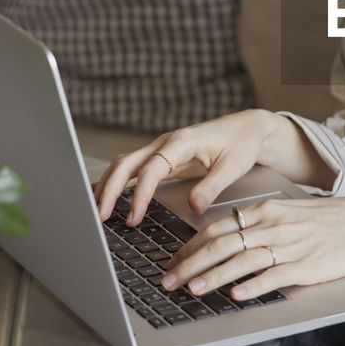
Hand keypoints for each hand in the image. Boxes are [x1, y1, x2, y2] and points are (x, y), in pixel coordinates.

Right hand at [93, 109, 308, 224]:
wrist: (247, 128)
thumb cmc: (241, 143)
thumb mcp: (233, 166)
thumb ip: (212, 187)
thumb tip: (194, 207)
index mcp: (181, 142)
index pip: (151, 169)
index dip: (139, 194)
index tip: (133, 216)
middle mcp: (166, 143)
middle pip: (126, 163)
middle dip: (109, 189)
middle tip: (99, 216)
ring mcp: (161, 149)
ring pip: (125, 164)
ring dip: (108, 186)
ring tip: (97, 212)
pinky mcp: (162, 158)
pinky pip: (134, 169)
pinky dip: (118, 182)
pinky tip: (106, 198)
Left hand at [161, 193, 344, 300]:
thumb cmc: (328, 220)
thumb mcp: (288, 213)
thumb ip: (258, 224)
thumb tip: (226, 239)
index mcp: (265, 210)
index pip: (217, 228)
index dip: (189, 247)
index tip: (171, 262)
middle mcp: (273, 226)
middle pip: (221, 244)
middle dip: (189, 264)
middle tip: (168, 281)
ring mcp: (289, 246)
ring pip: (241, 260)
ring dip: (213, 277)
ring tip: (192, 290)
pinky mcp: (305, 266)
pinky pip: (273, 276)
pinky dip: (252, 286)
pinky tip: (235, 296)